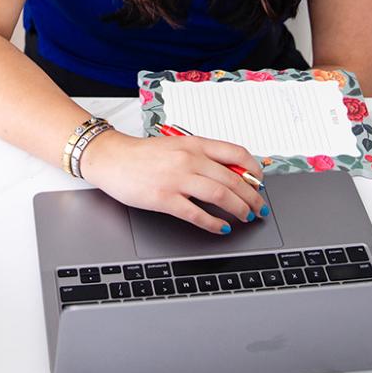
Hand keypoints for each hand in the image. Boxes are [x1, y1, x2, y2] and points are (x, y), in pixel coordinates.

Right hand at [81, 130, 266, 233]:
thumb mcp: (178, 146)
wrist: (112, 158)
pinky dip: (214, 223)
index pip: (237, 154)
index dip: (254, 171)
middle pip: (233, 179)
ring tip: (245, 216)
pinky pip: (197, 214)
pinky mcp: (164, 198)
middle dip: (251, 196)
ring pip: (220, 195)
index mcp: (195, 144)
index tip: (259, 183)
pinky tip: (221, 228)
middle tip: (258, 207)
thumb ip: (203, 156)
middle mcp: (190, 159)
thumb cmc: (144, 154)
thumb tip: (231, 172)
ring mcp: (177, 179)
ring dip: (239, 209)